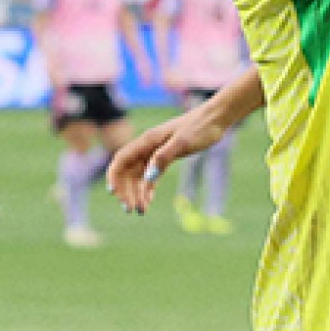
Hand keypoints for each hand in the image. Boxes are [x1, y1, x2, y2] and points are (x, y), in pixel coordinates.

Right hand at [106, 106, 221, 211]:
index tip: (114, 194)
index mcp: (147, 141)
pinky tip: (149, 200)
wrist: (216, 119)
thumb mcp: (182, 143)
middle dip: (126, 190)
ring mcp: (157, 152)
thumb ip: (163, 158)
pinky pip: (153, 174)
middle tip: (131, 209)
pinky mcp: (167, 156)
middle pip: (128, 171)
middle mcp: (148, 146)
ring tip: (140, 210)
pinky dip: (149, 188)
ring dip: (137, 192)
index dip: (114, 176)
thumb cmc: (200, 128)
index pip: (121, 159)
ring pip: (140, 175)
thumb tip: (148, 177)